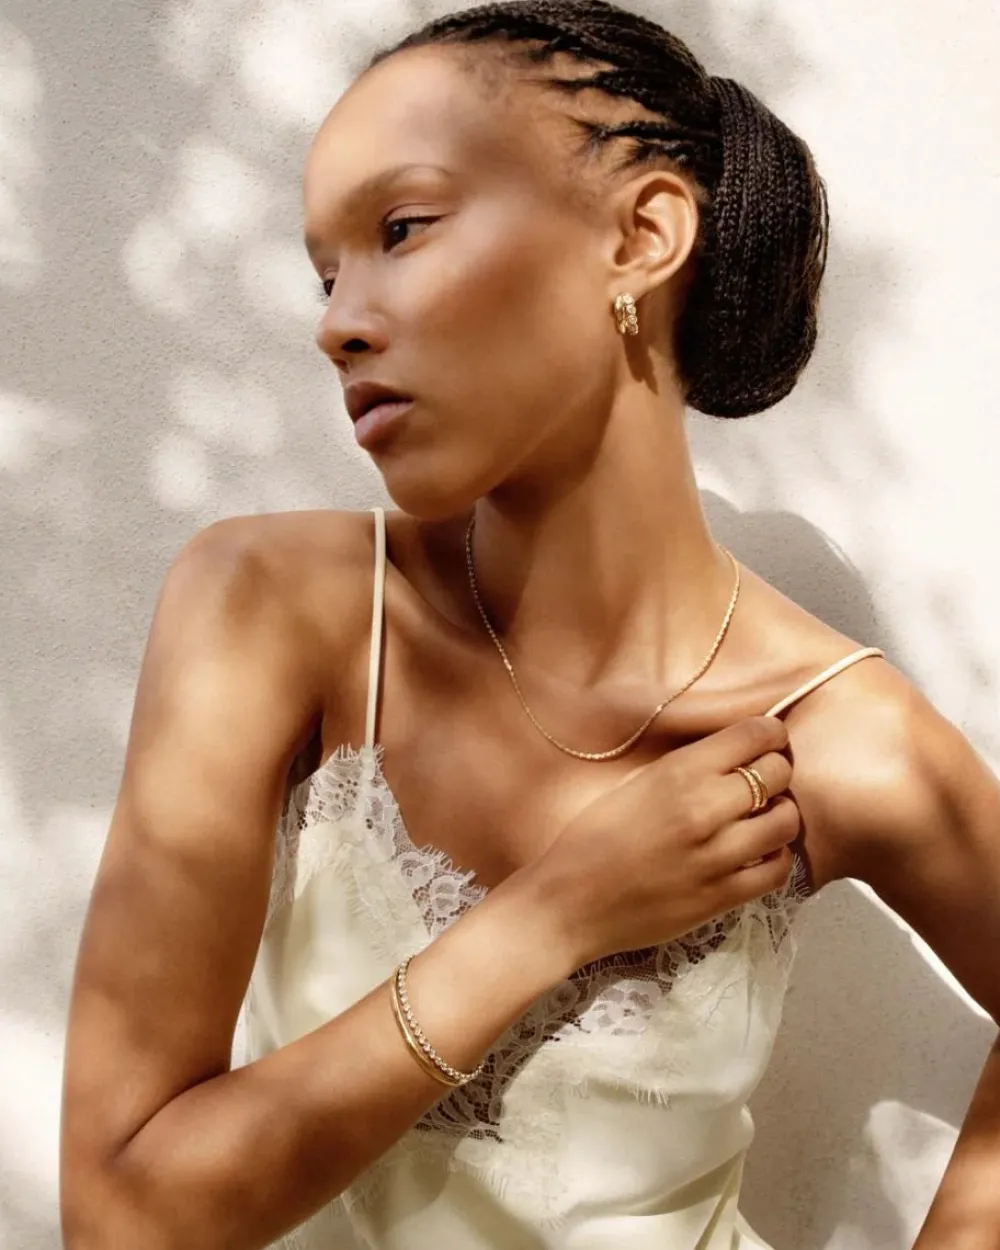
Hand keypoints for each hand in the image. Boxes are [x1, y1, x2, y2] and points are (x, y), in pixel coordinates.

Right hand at [531, 716, 798, 967]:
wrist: (569, 904)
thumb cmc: (591, 840)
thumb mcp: (633, 784)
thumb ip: (684, 768)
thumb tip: (731, 754)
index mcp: (679, 772)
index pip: (755, 734)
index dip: (770, 733)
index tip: (767, 740)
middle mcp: (705, 808)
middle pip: (779, 772)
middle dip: (777, 770)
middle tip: (764, 780)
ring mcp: (718, 855)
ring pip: (787, 821)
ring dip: (780, 814)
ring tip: (761, 818)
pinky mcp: (723, 896)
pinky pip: (779, 869)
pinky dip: (775, 857)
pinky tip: (756, 854)